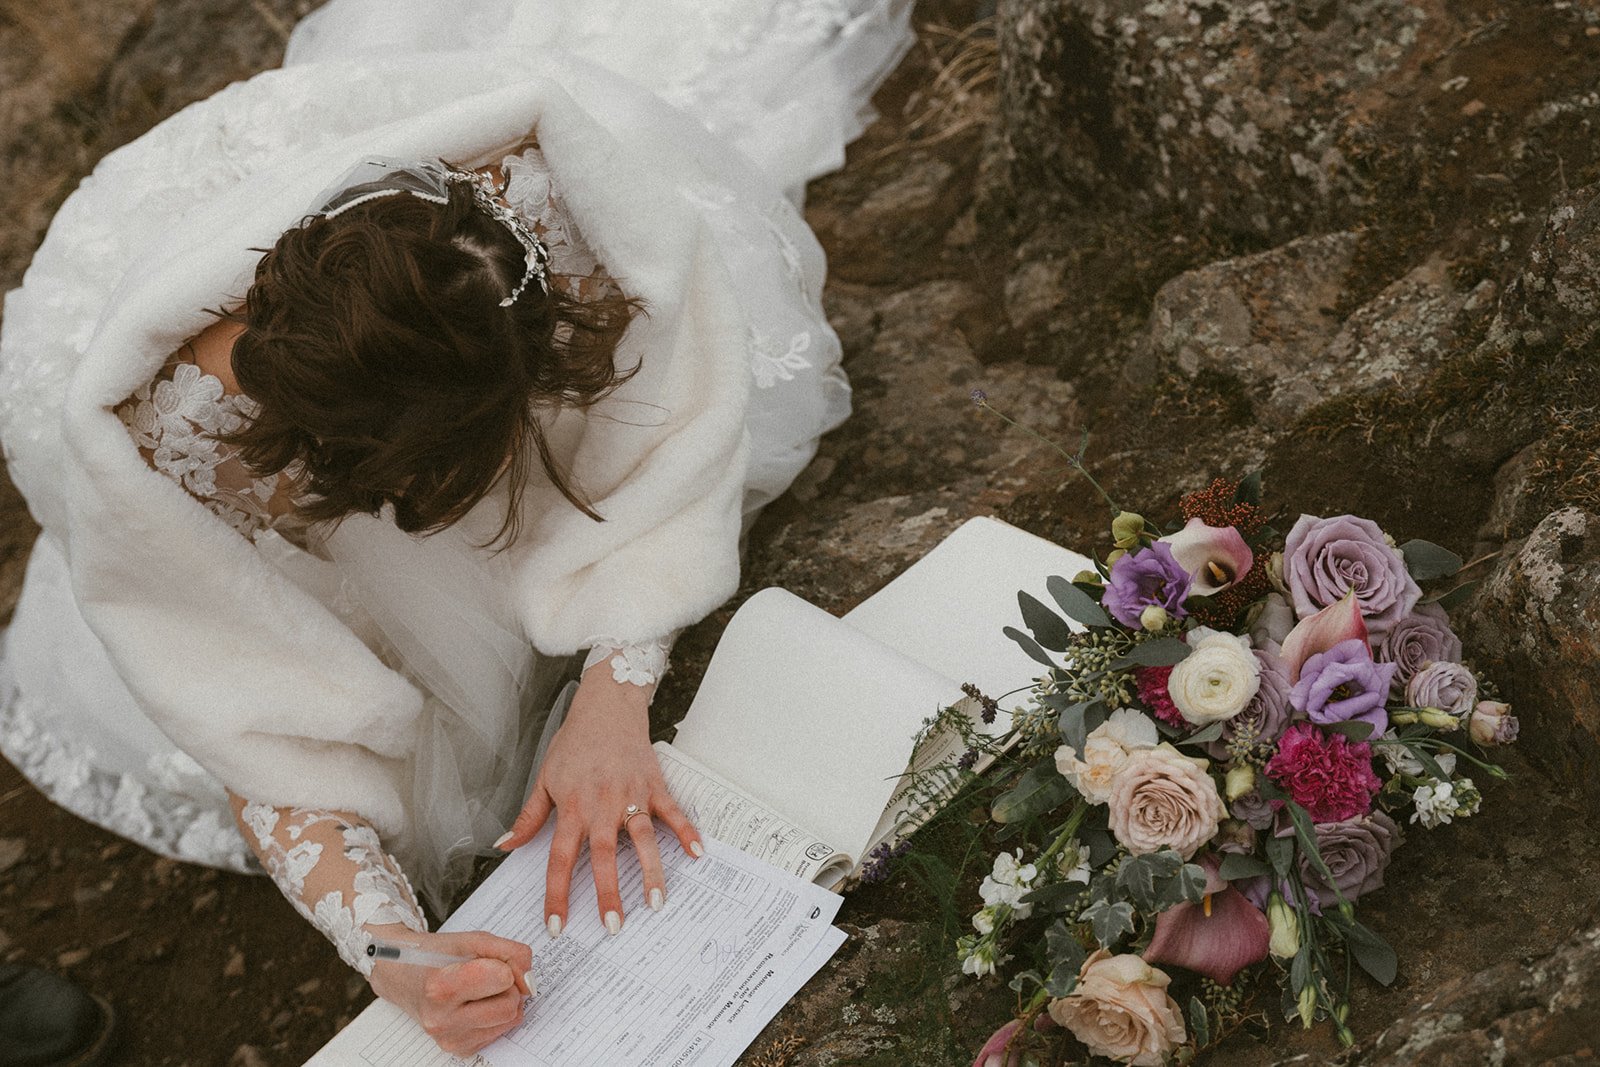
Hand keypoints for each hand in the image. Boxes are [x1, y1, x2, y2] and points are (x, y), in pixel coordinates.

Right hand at [367, 927, 533, 1056]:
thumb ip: (511, 953)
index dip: (502, 965)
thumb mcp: (473, 940)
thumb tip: (530, 982)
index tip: (486, 961)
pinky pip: (500, 1032)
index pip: (503, 978)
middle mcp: (442, 1019)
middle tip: (486, 975)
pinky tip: (474, 1004)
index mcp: (441, 987)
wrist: (402, 976)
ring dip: (503, 1000)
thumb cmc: (437, 955)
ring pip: (509, 1020)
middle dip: (507, 986)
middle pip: (510, 1005)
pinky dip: (494, 1016)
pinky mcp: (458, 1049)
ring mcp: (449, 1038)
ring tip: (479, 989)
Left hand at [498, 664, 701, 935]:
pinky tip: (698, 854)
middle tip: (613, 926)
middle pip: (604, 856)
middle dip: (608, 892)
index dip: (557, 895)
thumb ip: (529, 816)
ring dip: (651, 871)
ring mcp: (631, 795)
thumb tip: (505, 845)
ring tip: (657, 903)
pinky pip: (672, 812)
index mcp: (572, 808)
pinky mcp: (654, 785)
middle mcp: (602, 805)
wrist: (606, 706)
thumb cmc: (574, 743)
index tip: (557, 926)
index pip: (560, 859)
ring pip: (643, 838)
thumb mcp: (545, 778)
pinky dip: (686, 832)